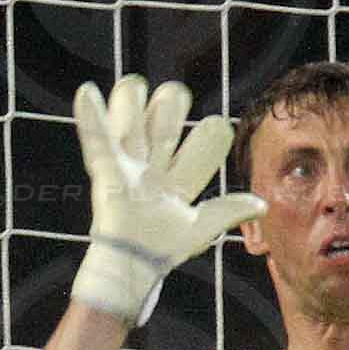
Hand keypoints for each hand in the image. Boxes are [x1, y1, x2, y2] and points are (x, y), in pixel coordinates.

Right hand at [67, 75, 266, 325]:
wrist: (131, 266)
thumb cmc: (163, 250)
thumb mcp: (201, 228)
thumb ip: (229, 210)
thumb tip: (261, 204)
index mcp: (176, 185)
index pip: (196, 152)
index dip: (208, 138)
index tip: (219, 126)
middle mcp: (153, 173)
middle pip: (162, 130)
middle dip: (169, 110)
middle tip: (176, 94)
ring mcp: (129, 170)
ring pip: (131, 128)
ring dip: (131, 105)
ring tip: (133, 83)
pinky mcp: (107, 172)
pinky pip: (98, 141)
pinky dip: (91, 118)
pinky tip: (86, 91)